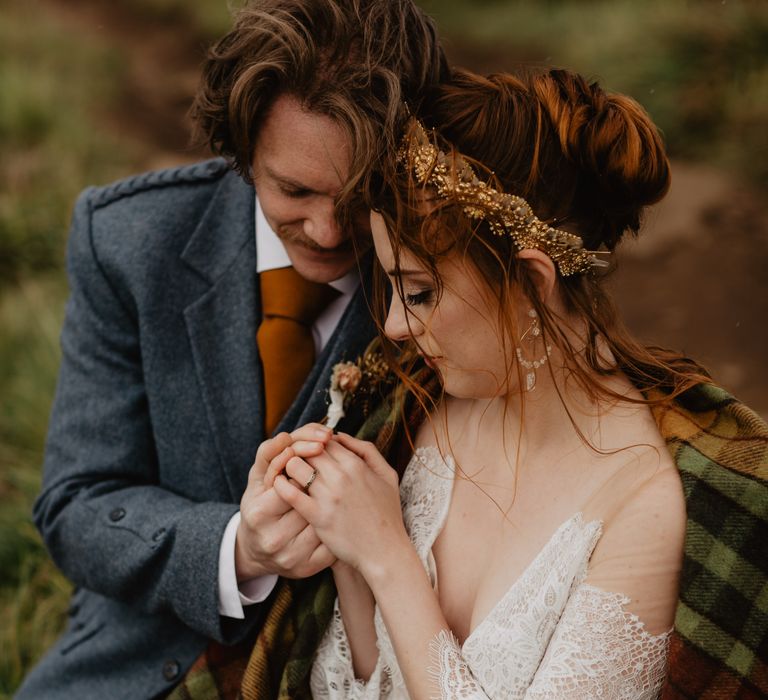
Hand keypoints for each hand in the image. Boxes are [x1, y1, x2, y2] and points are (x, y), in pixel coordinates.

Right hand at [235, 424, 335, 579]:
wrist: (257, 550)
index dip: (307, 466)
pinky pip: (331, 542)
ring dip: (336, 503)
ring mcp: (292, 557)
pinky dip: (338, 526)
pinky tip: (341, 513)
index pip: (290, 483)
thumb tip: (287, 436)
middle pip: (311, 502)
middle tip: (335, 468)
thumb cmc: (260, 505)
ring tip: (341, 488)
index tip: (320, 450)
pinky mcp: (308, 568)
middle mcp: (274, 538)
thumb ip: (269, 455)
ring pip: (325, 521)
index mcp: (259, 513)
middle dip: (324, 482)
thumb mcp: (256, 480)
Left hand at [273, 433, 408, 575]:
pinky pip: (290, 493)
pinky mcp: (317, 516)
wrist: (385, 551)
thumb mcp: (387, 475)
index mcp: (357, 464)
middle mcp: (341, 476)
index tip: (312, 453)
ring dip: (289, 467)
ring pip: (296, 466)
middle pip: (308, 450)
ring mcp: (328, 496)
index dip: (315, 444)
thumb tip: (339, 436)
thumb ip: (367, 450)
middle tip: (296, 461)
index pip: (325, 441)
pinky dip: (281, 485)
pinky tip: (279, 486)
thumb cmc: (387, 512)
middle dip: (300, 452)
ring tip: (289, 474)